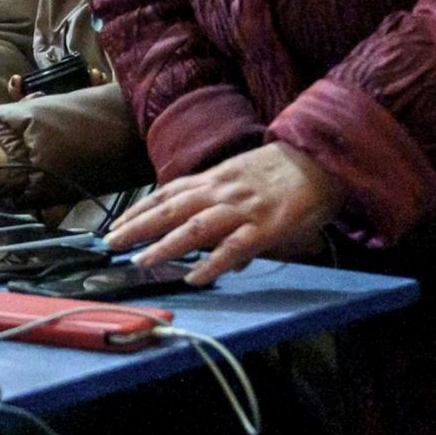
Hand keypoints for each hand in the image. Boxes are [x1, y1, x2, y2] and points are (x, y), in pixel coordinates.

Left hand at [103, 142, 341, 284]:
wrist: (323, 157)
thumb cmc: (285, 170)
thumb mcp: (246, 182)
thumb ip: (226, 213)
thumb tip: (219, 252)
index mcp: (215, 178)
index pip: (167, 194)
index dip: (139, 210)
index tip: (116, 225)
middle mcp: (222, 191)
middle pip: (171, 209)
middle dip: (138, 227)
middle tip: (111, 244)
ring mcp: (243, 208)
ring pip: (195, 228)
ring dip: (165, 245)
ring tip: (140, 261)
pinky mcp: (266, 226)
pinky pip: (235, 247)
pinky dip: (214, 263)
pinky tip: (196, 278)